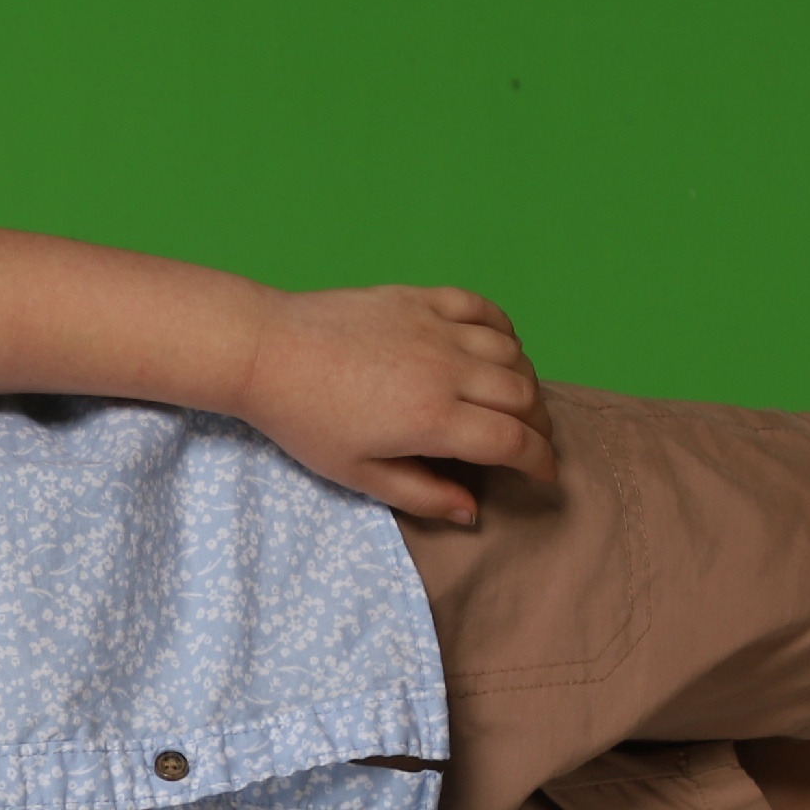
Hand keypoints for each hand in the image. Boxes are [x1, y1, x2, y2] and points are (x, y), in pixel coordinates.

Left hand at [235, 284, 556, 524]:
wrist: (264, 352)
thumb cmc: (303, 419)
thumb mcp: (357, 473)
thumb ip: (420, 494)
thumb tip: (471, 510)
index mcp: (433, 419)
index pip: (513, 441)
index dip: (540, 460)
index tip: (544, 473)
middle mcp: (446, 370)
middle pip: (523, 396)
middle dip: (539, 424)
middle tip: (530, 441)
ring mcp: (435, 329)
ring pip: (511, 351)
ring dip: (524, 379)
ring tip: (515, 401)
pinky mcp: (418, 299)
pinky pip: (482, 308)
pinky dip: (503, 328)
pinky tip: (498, 346)